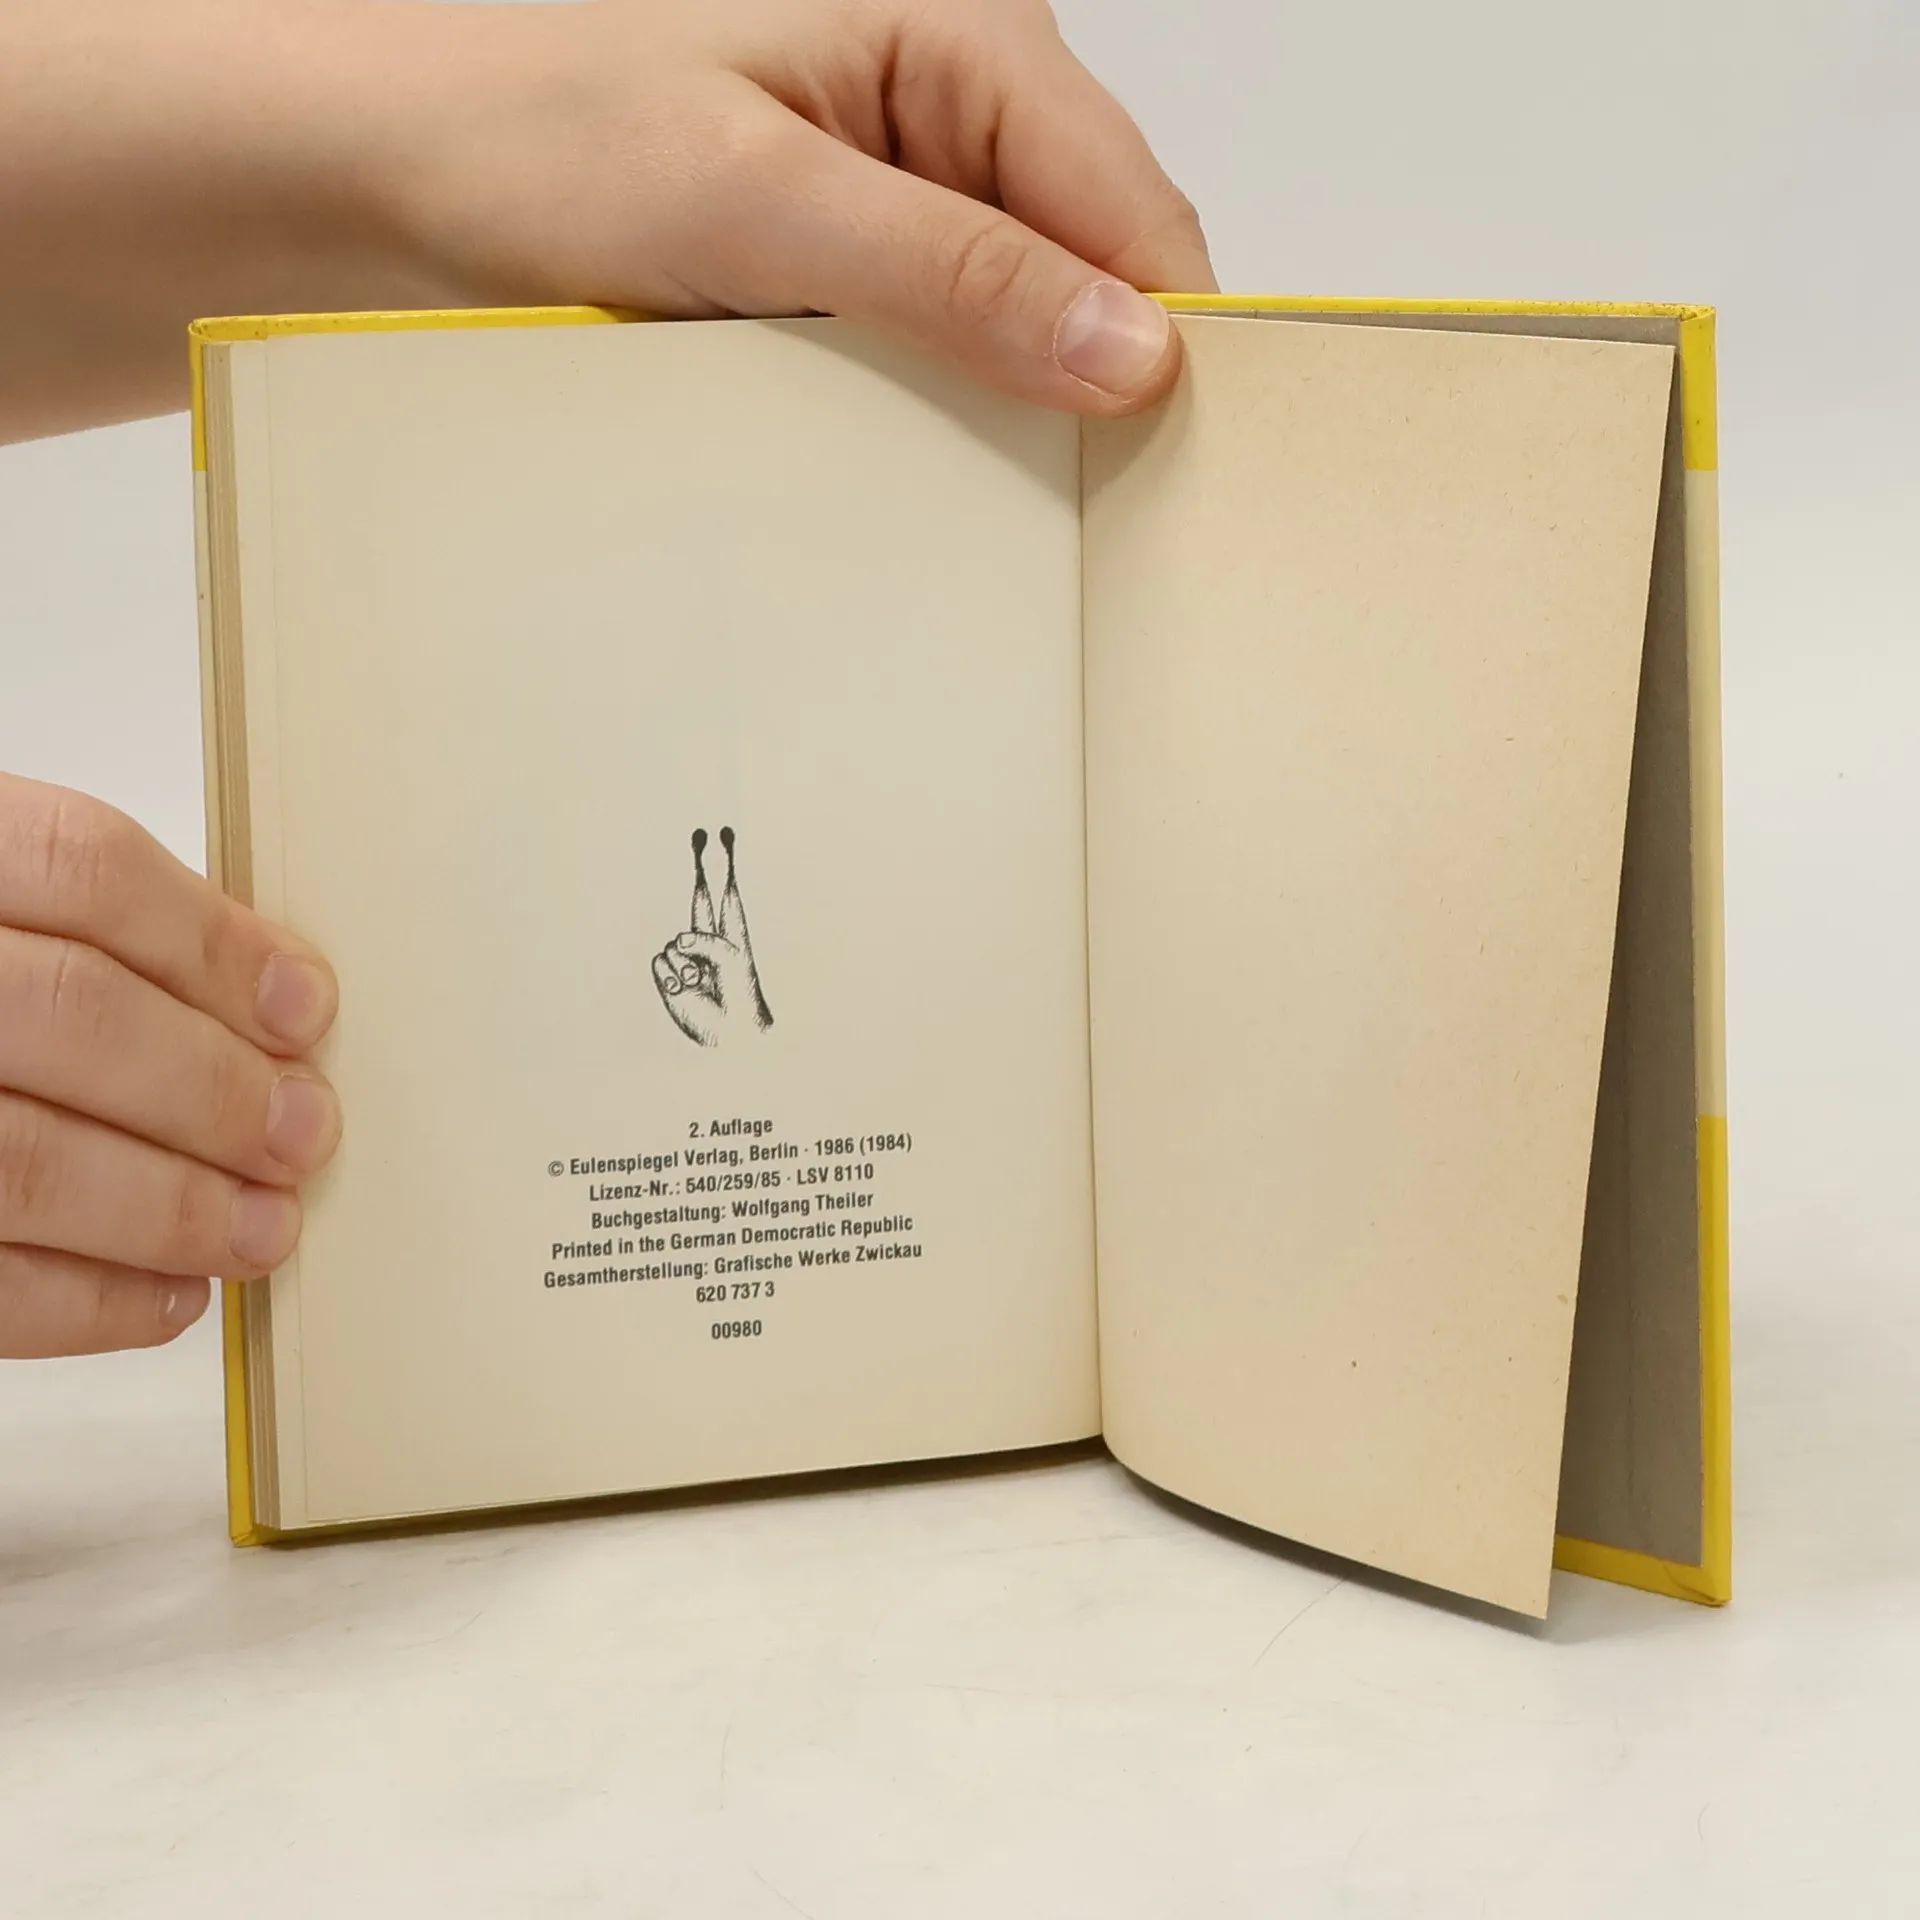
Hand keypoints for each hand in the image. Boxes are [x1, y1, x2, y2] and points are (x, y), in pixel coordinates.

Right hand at [0, 774, 340, 1356]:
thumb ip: (93, 933)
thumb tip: (271, 997)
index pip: (84, 870)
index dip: (213, 945)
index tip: (305, 1009)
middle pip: (73, 1014)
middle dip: (215, 1087)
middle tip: (303, 1131)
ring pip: (28, 1159)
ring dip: (175, 1205)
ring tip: (264, 1228)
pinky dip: (96, 1300)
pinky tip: (171, 1294)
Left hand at [1, 0, 1214, 438]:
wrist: (365, 173)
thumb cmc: (524, 135)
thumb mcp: (754, 203)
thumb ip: (954, 270)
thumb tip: (1130, 348)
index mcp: (949, 31)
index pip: (1131, 199)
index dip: (1172, 334)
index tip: (1178, 470)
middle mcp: (938, 97)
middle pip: (1092, 257)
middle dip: (1101, 378)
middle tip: (1096, 517)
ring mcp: (888, 184)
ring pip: (1021, 311)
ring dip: (1019, 406)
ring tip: (1012, 508)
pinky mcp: (835, 258)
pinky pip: (938, 343)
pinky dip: (944, 412)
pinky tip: (928, 475)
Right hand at [654, 827, 772, 1048]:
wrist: (731, 1032)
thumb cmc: (739, 994)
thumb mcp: (731, 958)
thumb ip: (705, 940)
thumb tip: (675, 942)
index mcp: (731, 931)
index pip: (725, 892)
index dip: (724, 865)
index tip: (722, 837)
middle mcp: (707, 938)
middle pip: (699, 896)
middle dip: (702, 865)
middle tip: (701, 833)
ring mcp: (687, 955)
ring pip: (675, 941)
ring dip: (688, 964)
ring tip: (704, 984)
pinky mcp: (669, 974)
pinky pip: (662, 961)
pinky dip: (673, 977)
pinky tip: (687, 992)